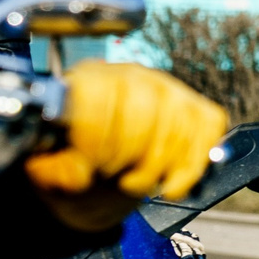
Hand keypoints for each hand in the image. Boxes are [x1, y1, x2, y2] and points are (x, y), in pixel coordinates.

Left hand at [23, 63, 230, 231]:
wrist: (98, 176)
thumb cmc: (73, 167)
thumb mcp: (49, 172)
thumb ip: (57, 170)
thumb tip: (81, 171)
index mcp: (86, 81)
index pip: (104, 96)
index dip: (101, 139)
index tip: (94, 168)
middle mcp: (132, 75)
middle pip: (148, 108)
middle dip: (135, 156)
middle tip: (118, 179)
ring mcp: (169, 89)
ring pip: (182, 121)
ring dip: (162, 166)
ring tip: (138, 183)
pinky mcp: (197, 108)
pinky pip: (209, 125)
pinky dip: (194, 163)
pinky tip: (172, 184)